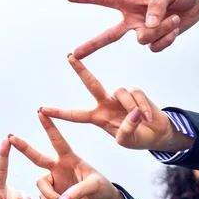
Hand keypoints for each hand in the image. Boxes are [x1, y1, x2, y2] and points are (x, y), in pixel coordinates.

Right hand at [9, 111, 127, 198]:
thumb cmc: (102, 188)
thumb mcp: (95, 186)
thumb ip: (77, 192)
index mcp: (70, 158)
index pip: (57, 140)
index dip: (49, 126)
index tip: (40, 112)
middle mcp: (58, 166)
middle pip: (37, 156)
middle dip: (24, 147)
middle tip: (10, 137)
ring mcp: (54, 179)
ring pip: (41, 185)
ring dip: (49, 196)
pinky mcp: (53, 192)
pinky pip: (44, 198)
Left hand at [40, 54, 193, 152]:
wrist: (157, 135)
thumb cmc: (137, 138)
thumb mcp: (126, 141)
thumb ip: (125, 131)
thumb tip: (133, 113)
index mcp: (97, 117)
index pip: (75, 114)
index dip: (59, 112)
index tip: (41, 109)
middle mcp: (106, 103)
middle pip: (91, 84)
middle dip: (80, 70)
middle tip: (70, 57)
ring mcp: (120, 96)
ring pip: (120, 93)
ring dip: (131, 108)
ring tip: (140, 120)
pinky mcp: (135, 92)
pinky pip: (136, 95)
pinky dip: (143, 108)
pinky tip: (147, 117)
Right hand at [68, 0, 198, 57]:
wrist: (198, 2)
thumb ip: (156, 6)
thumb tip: (146, 25)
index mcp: (131, 2)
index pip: (105, 0)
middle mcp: (132, 19)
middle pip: (108, 35)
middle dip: (92, 45)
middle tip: (75, 53)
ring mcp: (143, 31)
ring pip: (144, 39)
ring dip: (161, 30)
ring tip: (173, 18)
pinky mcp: (155, 40)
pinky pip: (156, 47)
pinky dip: (167, 39)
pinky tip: (174, 28)